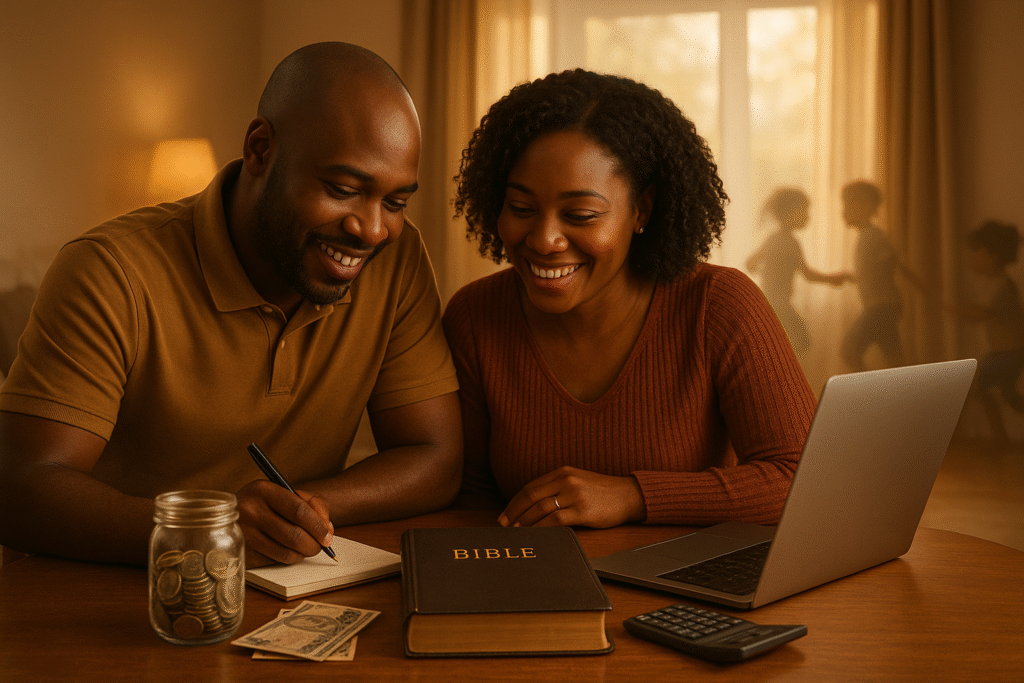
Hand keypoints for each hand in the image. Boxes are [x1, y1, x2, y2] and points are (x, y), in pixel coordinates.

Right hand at [236, 479, 333, 566]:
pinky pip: (273, 562)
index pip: (298, 511)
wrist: (230, 512)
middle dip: (314, 545)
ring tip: (306, 548)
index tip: (328, 536)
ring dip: (302, 554)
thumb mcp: (290, 494)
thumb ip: (315, 505)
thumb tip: (327, 531)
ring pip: (285, 553)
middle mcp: (249, 510)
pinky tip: (288, 550)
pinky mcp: (240, 552)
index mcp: (263, 490)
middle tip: (320, 546)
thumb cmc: (269, 504)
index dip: (318, 526)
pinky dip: (287, 559)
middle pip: (293, 535)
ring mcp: (242, 533)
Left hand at [498, 466, 645, 528]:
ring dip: (525, 522)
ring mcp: (574, 494)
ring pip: (540, 508)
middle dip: (514, 512)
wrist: (629, 495)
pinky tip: (535, 534)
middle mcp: (566, 480)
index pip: (530, 487)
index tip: (505, 515)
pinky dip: (541, 528)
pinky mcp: (583, 510)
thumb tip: (533, 506)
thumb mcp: (577, 482)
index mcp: (562, 472)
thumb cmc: (602, 492)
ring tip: (517, 531)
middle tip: (504, 525)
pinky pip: (555, 520)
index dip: (514, 502)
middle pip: (531, 497)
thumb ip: (557, 488)